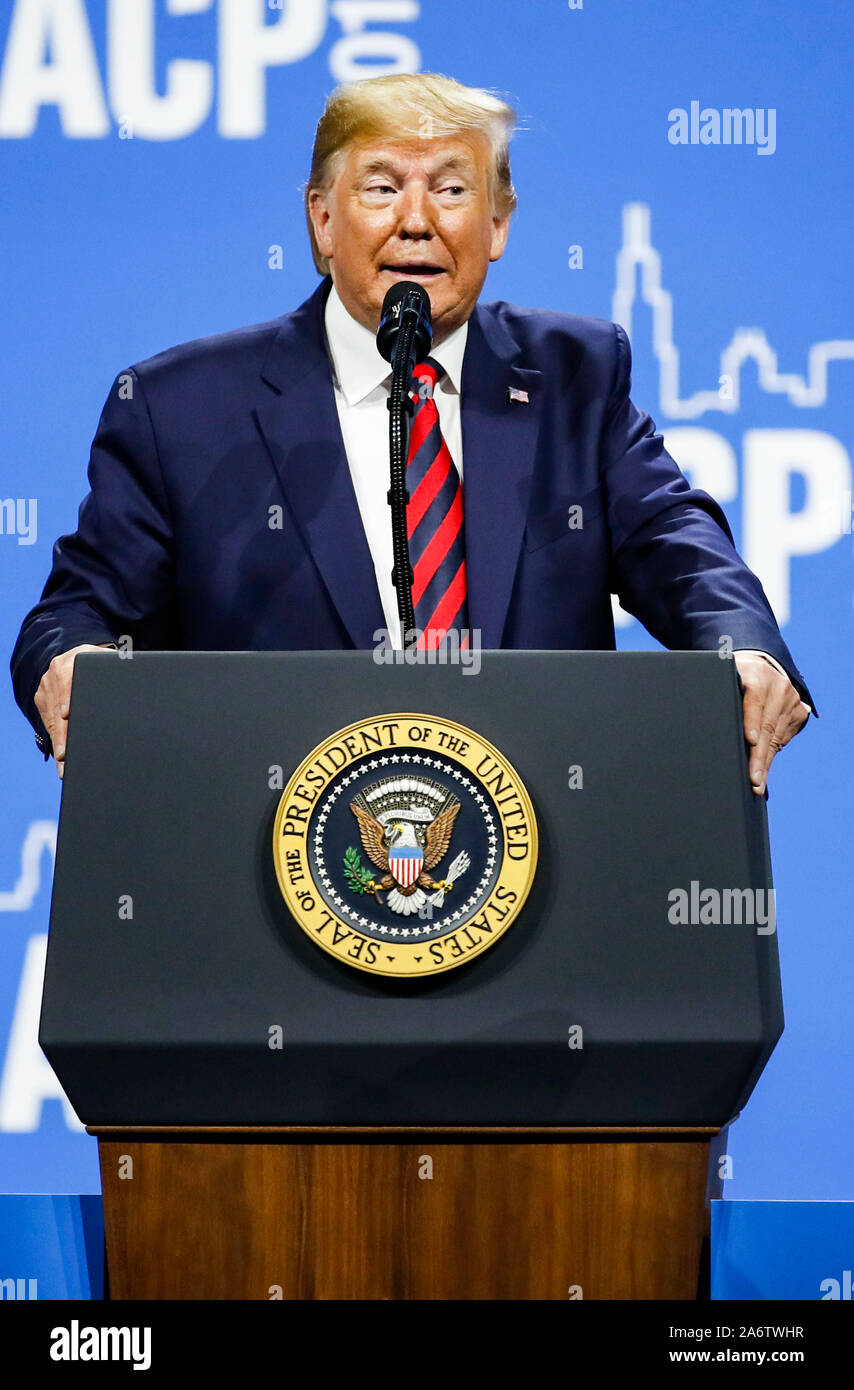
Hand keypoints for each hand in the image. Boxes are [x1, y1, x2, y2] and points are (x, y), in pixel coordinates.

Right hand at [34, 643, 115, 778]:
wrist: (77, 657)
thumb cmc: (102, 665)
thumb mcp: (110, 664)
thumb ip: (120, 671)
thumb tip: (142, 678)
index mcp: (73, 662)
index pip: (68, 680)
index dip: (66, 698)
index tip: (66, 714)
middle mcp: (56, 673)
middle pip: (58, 707)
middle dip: (62, 734)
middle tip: (65, 755)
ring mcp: (46, 686)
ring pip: (51, 720)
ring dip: (59, 744)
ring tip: (65, 766)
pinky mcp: (41, 698)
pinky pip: (47, 723)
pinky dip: (56, 741)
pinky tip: (62, 760)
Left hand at [733, 652, 808, 795]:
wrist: (760, 668)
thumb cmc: (733, 680)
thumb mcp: (725, 681)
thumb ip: (720, 698)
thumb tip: (706, 730)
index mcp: (754, 675)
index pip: (753, 700)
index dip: (751, 721)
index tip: (751, 740)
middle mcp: (777, 686)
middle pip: (767, 725)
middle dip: (759, 756)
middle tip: (754, 780)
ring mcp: (791, 698)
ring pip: (777, 736)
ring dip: (766, 761)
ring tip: (758, 782)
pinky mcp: (799, 710)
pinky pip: (785, 736)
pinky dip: (773, 752)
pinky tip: (764, 767)